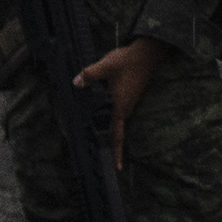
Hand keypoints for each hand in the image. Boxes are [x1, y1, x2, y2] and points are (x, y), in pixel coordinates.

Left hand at [80, 39, 163, 162]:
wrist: (146, 53)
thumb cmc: (128, 61)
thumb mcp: (106, 66)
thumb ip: (89, 75)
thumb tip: (75, 83)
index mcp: (120, 106)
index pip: (117, 134)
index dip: (116, 152)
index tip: (117, 168)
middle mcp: (125, 108)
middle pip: (115, 130)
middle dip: (108, 143)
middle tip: (98, 157)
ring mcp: (128, 102)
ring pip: (115, 119)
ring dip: (107, 128)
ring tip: (95, 138)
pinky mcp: (128, 96)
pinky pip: (117, 110)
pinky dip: (108, 115)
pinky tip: (98, 110)